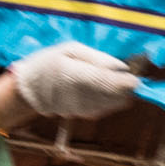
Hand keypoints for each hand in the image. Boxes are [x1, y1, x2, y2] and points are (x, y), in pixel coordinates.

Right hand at [0, 42, 139, 123]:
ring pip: (118, 103)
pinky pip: (108, 107)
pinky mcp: (85, 115)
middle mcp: (85, 97)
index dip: (131, 80)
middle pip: (122, 96)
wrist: (28, 90)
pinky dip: (111, 98)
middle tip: (125, 72)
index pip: (115, 84)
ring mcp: (86, 109)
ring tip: (111, 77)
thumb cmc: (48, 63)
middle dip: (128, 85)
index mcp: (80, 77)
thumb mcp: (70, 50)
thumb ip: (97, 58)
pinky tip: (102, 88)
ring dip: (121, 92)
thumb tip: (123, 67)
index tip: (136, 73)